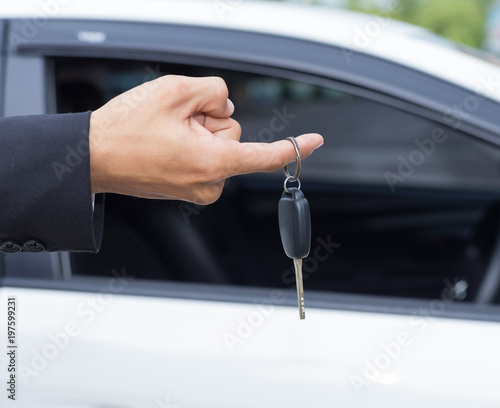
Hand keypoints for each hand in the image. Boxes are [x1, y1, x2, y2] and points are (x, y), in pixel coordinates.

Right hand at [89, 75, 323, 204]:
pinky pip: (205, 156)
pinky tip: (166, 144)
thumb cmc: (125, 130)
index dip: (293, 146)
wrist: (94, 157)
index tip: (315, 141)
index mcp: (212, 163)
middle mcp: (209, 183)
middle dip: (210, 121)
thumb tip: (227, 105)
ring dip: (198, 132)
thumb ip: (215, 91)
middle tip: (174, 124)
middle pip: (233, 135)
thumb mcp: (174, 92)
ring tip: (165, 135)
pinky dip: (192, 144)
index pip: (265, 155)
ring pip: (218, 145)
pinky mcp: (189, 189)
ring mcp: (198, 189)